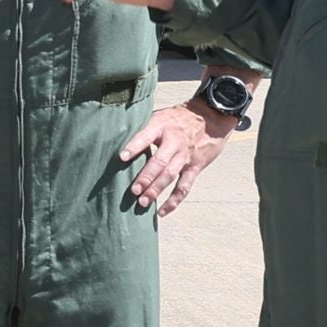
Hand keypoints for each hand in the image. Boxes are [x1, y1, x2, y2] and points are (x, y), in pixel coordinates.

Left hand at [119, 97, 237, 216]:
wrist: (211, 116)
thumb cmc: (178, 118)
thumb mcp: (159, 115)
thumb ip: (142, 127)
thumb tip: (115, 137)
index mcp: (161, 126)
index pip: (146, 136)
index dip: (134, 146)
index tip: (121, 157)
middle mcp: (174, 142)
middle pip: (160, 162)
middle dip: (146, 177)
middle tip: (134, 190)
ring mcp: (185, 156)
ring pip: (171, 176)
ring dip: (156, 190)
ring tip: (143, 202)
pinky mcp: (194, 167)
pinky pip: (184, 187)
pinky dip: (173, 201)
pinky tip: (162, 212)